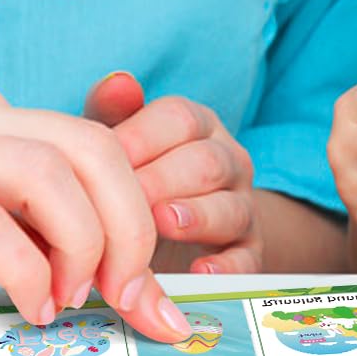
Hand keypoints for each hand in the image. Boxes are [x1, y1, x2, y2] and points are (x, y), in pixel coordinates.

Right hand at [0, 82, 190, 340]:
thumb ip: (0, 221)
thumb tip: (75, 272)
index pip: (89, 144)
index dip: (135, 213)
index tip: (150, 285)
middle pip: (92, 149)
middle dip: (134, 227)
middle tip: (135, 296)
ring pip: (54, 173)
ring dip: (89, 245)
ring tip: (76, 299)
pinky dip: (31, 271)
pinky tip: (30, 306)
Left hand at [84, 73, 258, 274]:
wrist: (174, 234)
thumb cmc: (136, 177)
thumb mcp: (120, 145)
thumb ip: (113, 113)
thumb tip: (117, 81)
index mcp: (197, 126)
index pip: (179, 119)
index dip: (142, 137)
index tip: (107, 159)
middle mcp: (227, 160)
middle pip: (206, 162)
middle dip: (163, 180)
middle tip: (127, 199)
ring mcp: (242, 206)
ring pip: (230, 207)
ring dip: (196, 216)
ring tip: (162, 223)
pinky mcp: (249, 253)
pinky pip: (247, 259)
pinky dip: (227, 268)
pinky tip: (200, 273)